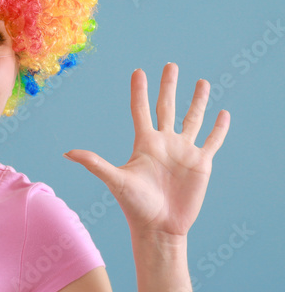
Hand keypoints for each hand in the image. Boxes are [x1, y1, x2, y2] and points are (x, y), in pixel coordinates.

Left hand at [65, 64, 230, 237]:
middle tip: (171, 65)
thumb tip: (67, 152)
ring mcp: (183, 152)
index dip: (139, 91)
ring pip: (192, 119)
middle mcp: (164, 143)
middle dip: (169, 86)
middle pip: (167, 107)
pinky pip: (212, 141)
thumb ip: (94, 163)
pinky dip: (219, 128)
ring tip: (201, 82)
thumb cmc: (135, 205)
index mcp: (144, 143)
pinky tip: (224, 113)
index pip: (141, 109)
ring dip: (197, 101)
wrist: (158, 227)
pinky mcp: (201, 163)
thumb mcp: (115, 180)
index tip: (138, 71)